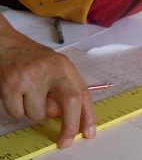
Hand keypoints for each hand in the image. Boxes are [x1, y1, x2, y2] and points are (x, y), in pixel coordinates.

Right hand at [0, 14, 95, 147]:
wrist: (8, 45)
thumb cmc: (33, 59)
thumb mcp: (55, 68)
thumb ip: (64, 89)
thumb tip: (65, 117)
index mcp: (65, 67)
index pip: (82, 93)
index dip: (88, 115)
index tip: (89, 132)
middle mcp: (51, 70)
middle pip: (70, 102)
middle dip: (70, 126)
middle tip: (65, 141)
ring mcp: (32, 77)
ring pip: (39, 114)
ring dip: (34, 112)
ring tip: (29, 94)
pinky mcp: (12, 84)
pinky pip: (18, 113)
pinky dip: (17, 109)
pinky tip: (17, 93)